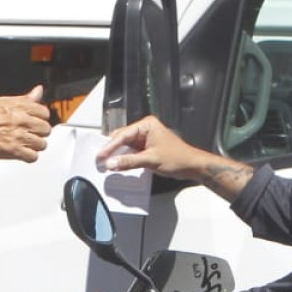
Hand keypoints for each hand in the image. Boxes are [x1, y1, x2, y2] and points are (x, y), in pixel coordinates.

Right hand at [0, 86, 51, 160]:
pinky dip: (29, 157)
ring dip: (35, 146)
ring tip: (26, 144)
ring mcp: (20, 136)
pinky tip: (23, 153)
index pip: (44, 112)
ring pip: (42, 144)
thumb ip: (25, 98)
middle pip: (46, 129)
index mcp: (21, 107)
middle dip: (40, 133)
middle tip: (31, 134)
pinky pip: (33, 156)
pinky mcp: (15, 150)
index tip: (36, 122)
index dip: (41, 118)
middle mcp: (23, 120)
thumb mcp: (5, 101)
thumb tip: (38, 91)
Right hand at [100, 116, 254, 199]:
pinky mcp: (146, 149)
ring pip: (125, 147)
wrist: (192, 166)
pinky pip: (131, 153)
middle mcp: (145, 129)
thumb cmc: (178, 158)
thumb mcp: (151, 160)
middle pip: (122, 139)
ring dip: (117, 156)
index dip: (110, 146)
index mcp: (147, 125)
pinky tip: (118, 166)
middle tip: (100, 160)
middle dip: (111, 150)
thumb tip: (112, 163)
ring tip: (106, 164)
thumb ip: (129, 162)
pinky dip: (124, 160)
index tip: (100, 155)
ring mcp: (145, 139)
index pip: (123, 135)